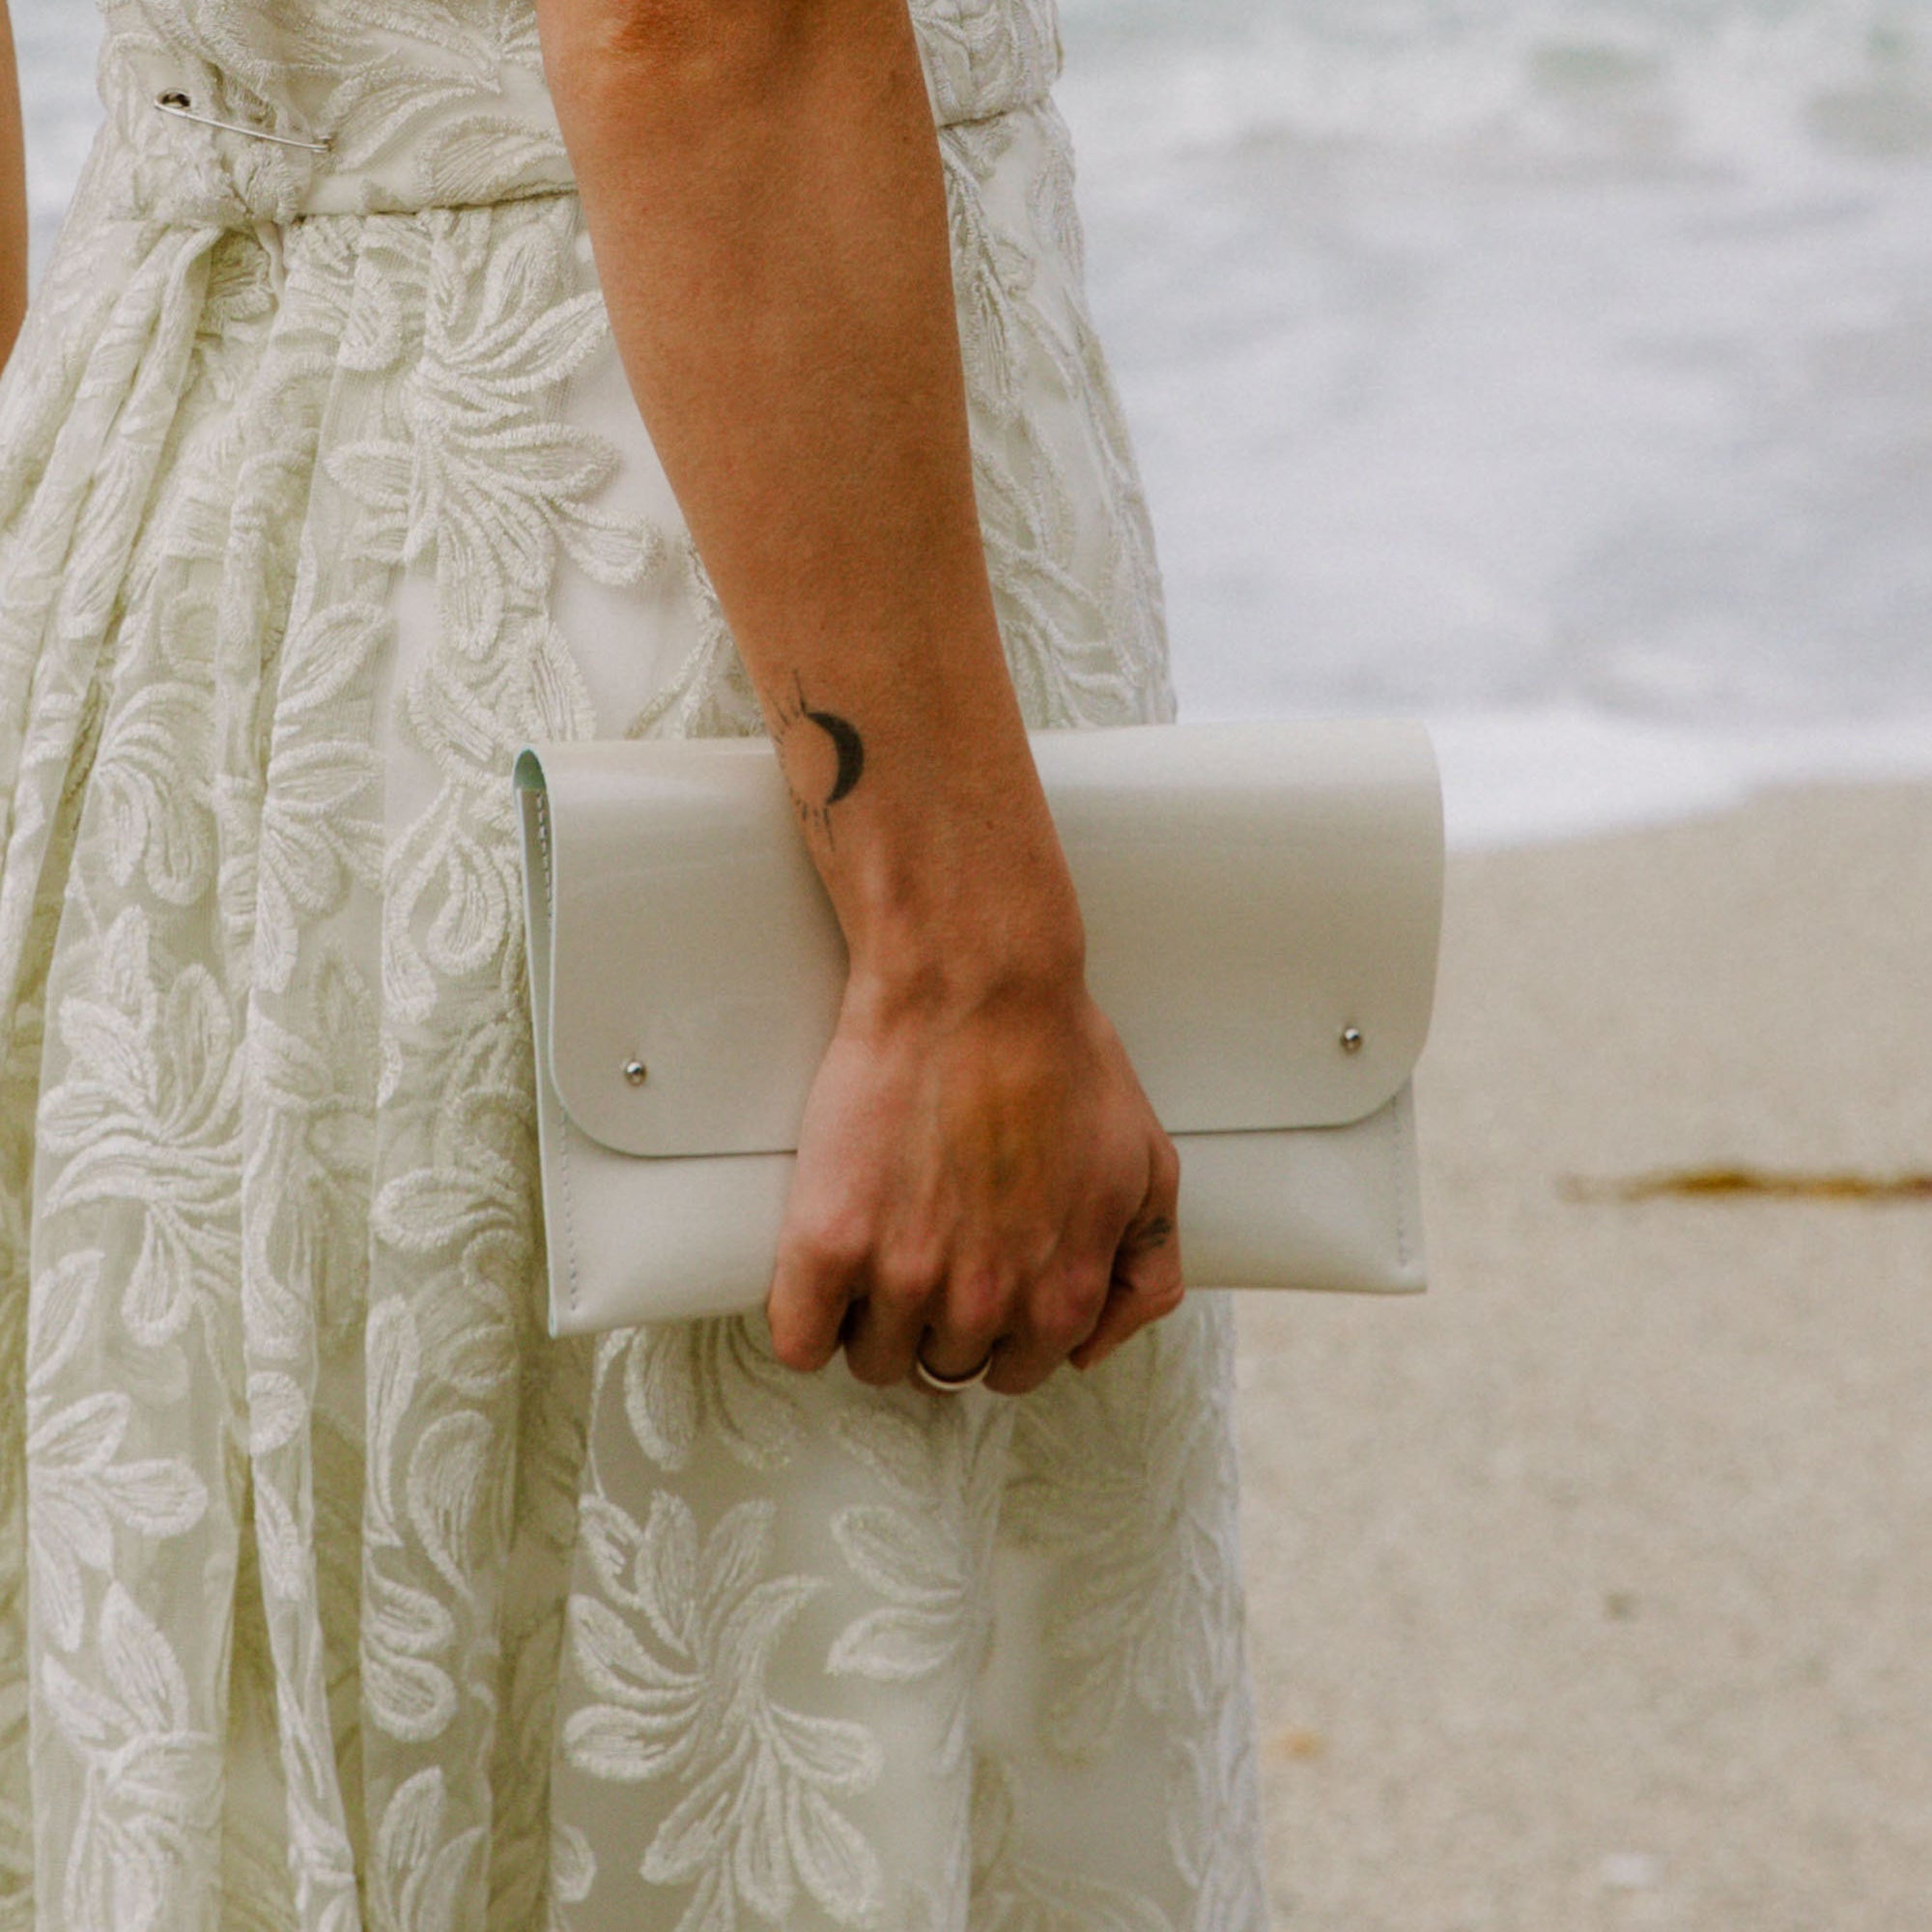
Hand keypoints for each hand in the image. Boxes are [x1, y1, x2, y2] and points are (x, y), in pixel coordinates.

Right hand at [764, 963, 1183, 1394]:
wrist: (973, 987)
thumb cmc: (1060, 1058)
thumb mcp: (1148, 1169)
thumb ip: (1144, 1272)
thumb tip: (1093, 1348)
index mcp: (1063, 1294)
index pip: (1016, 1370)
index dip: (994, 1328)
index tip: (972, 1283)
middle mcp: (986, 1304)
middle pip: (943, 1366)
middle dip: (935, 1317)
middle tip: (924, 1244)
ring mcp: (904, 1279)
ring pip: (873, 1358)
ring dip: (871, 1316)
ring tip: (875, 1242)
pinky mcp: (829, 1247)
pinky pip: (801, 1341)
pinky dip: (805, 1321)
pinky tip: (822, 1274)